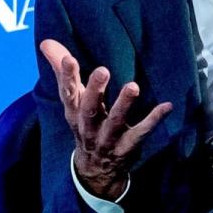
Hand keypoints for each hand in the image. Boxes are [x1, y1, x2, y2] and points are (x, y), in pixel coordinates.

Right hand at [39, 39, 171, 199]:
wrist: (94, 170)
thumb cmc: (84, 122)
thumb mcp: (72, 100)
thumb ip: (61, 70)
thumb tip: (45, 42)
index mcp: (74, 112)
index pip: (68, 93)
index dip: (67, 77)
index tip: (69, 59)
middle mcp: (88, 126)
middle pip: (89, 109)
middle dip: (95, 90)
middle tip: (102, 70)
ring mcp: (107, 139)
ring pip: (115, 122)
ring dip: (123, 105)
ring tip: (132, 86)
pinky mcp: (127, 147)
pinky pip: (140, 134)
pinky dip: (153, 120)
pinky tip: (166, 106)